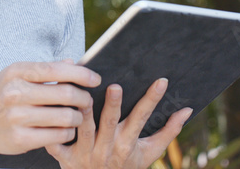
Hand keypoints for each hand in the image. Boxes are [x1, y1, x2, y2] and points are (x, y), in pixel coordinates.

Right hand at [0, 59, 101, 156]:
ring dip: (78, 117)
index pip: (56, 69)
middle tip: (87, 100)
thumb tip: (74, 62)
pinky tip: (66, 130)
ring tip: (77, 116)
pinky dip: (68, 133)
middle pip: (65, 93)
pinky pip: (58, 135)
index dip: (81, 74)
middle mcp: (14, 92)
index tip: (96, 79)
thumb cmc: (4, 97)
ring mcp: (16, 117)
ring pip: (65, 116)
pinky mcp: (20, 139)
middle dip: (83, 97)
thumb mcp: (18, 77)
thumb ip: (45, 70)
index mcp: (16, 72)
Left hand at [45, 68, 192, 168]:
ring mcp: (86, 153)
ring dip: (83, 112)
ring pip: (84, 130)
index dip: (152, 99)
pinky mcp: (66, 157)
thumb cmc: (128, 165)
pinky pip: (57, 144)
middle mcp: (107, 147)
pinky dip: (53, 129)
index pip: (142, 118)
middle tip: (115, 86)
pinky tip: (52, 108)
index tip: (161, 81)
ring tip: (83, 93)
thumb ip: (168, 132)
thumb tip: (187, 110)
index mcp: (128, 143)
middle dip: (113, 105)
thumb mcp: (149, 152)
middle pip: (110, 123)